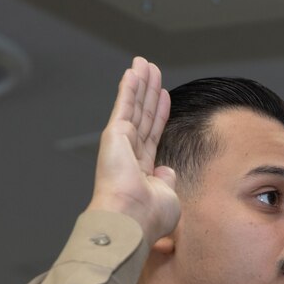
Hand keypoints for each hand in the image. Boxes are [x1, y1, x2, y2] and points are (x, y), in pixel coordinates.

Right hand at [87, 56, 179, 242]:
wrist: (130, 219)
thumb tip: (166, 170)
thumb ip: (167, 180)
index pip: (153, 134)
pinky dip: (129, 88)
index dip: (159, 114)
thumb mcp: (168, 197)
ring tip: (145, 63)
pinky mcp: (114, 135)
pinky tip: (133, 72)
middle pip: (143, 115)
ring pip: (135, 106)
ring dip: (141, 83)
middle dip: (149, 91)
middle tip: (151, 70)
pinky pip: (125, 106)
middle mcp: (129, 154)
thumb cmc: (148, 217)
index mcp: (142, 170)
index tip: (164, 96)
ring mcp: (121, 144)